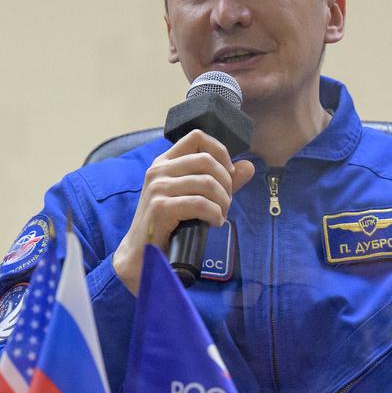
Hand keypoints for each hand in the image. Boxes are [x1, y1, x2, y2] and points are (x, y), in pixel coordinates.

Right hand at [111, 130, 255, 293]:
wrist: (142, 255)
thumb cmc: (169, 226)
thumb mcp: (193, 197)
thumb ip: (220, 181)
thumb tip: (249, 166)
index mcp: (164, 163)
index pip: (197, 137)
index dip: (220, 151)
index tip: (228, 172)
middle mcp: (158, 171)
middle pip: (207, 160)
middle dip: (226, 183)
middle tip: (225, 203)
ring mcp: (157, 188)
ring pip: (207, 183)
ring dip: (223, 202)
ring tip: (220, 215)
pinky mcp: (160, 208)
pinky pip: (200, 204)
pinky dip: (215, 215)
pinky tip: (214, 223)